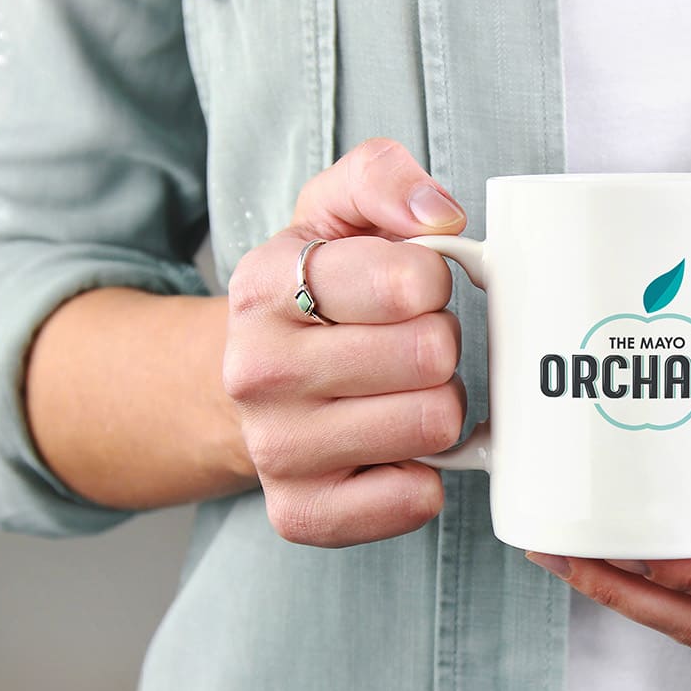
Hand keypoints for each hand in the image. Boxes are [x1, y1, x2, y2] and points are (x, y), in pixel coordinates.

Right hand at [224, 139, 468, 546]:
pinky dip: (424, 476)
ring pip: (434, 425)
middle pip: (434, 356)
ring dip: (438, 407)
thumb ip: (382, 177)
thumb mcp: (333, 212)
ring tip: (400, 393)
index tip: (411, 289)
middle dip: (440, 346)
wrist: (249, 383)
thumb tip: (440, 213)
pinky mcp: (301, 512)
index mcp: (267, 284)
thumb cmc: (316, 295)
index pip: (414, 281)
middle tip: (408, 347)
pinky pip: (415, 500)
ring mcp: (276, 448)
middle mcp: (259, 370)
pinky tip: (394, 450)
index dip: (434, 282)